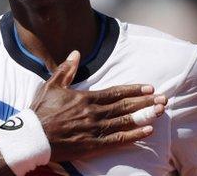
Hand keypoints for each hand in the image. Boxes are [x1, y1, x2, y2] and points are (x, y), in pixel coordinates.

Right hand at [30, 51, 165, 161]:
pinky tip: (147, 131)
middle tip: (163, 99)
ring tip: (160, 112)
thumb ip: (66, 69)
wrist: (33, 137)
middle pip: (124, 106)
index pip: (115, 93)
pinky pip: (118, 140)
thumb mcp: (51, 85)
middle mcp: (93, 113)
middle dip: (145, 102)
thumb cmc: (41, 111)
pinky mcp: (92, 145)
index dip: (134, 90)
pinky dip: (134, 135)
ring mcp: (94, 129)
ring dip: (144, 116)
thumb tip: (76, 53)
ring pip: (124, 121)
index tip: (149, 87)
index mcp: (85, 98)